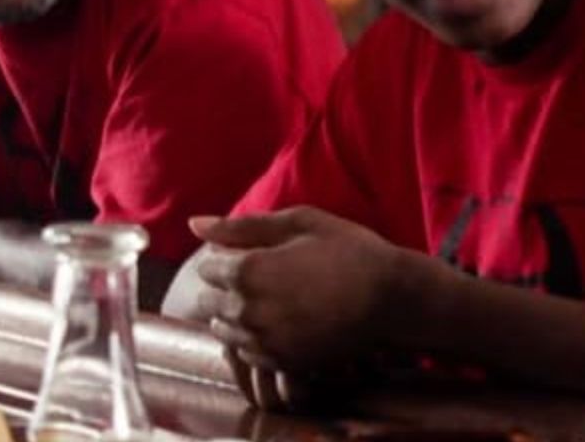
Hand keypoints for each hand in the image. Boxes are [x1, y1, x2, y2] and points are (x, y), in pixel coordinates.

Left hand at [192, 207, 405, 375]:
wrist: (391, 298)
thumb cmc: (348, 250)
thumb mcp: (298, 223)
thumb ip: (242, 226)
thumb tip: (194, 223)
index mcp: (248, 270)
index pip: (207, 267)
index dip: (228, 257)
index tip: (255, 254)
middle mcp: (248, 309)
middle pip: (209, 300)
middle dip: (227, 286)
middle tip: (265, 276)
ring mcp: (263, 340)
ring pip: (224, 329)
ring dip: (237, 314)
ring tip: (272, 299)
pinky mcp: (280, 361)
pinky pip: (246, 352)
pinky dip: (254, 337)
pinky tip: (280, 322)